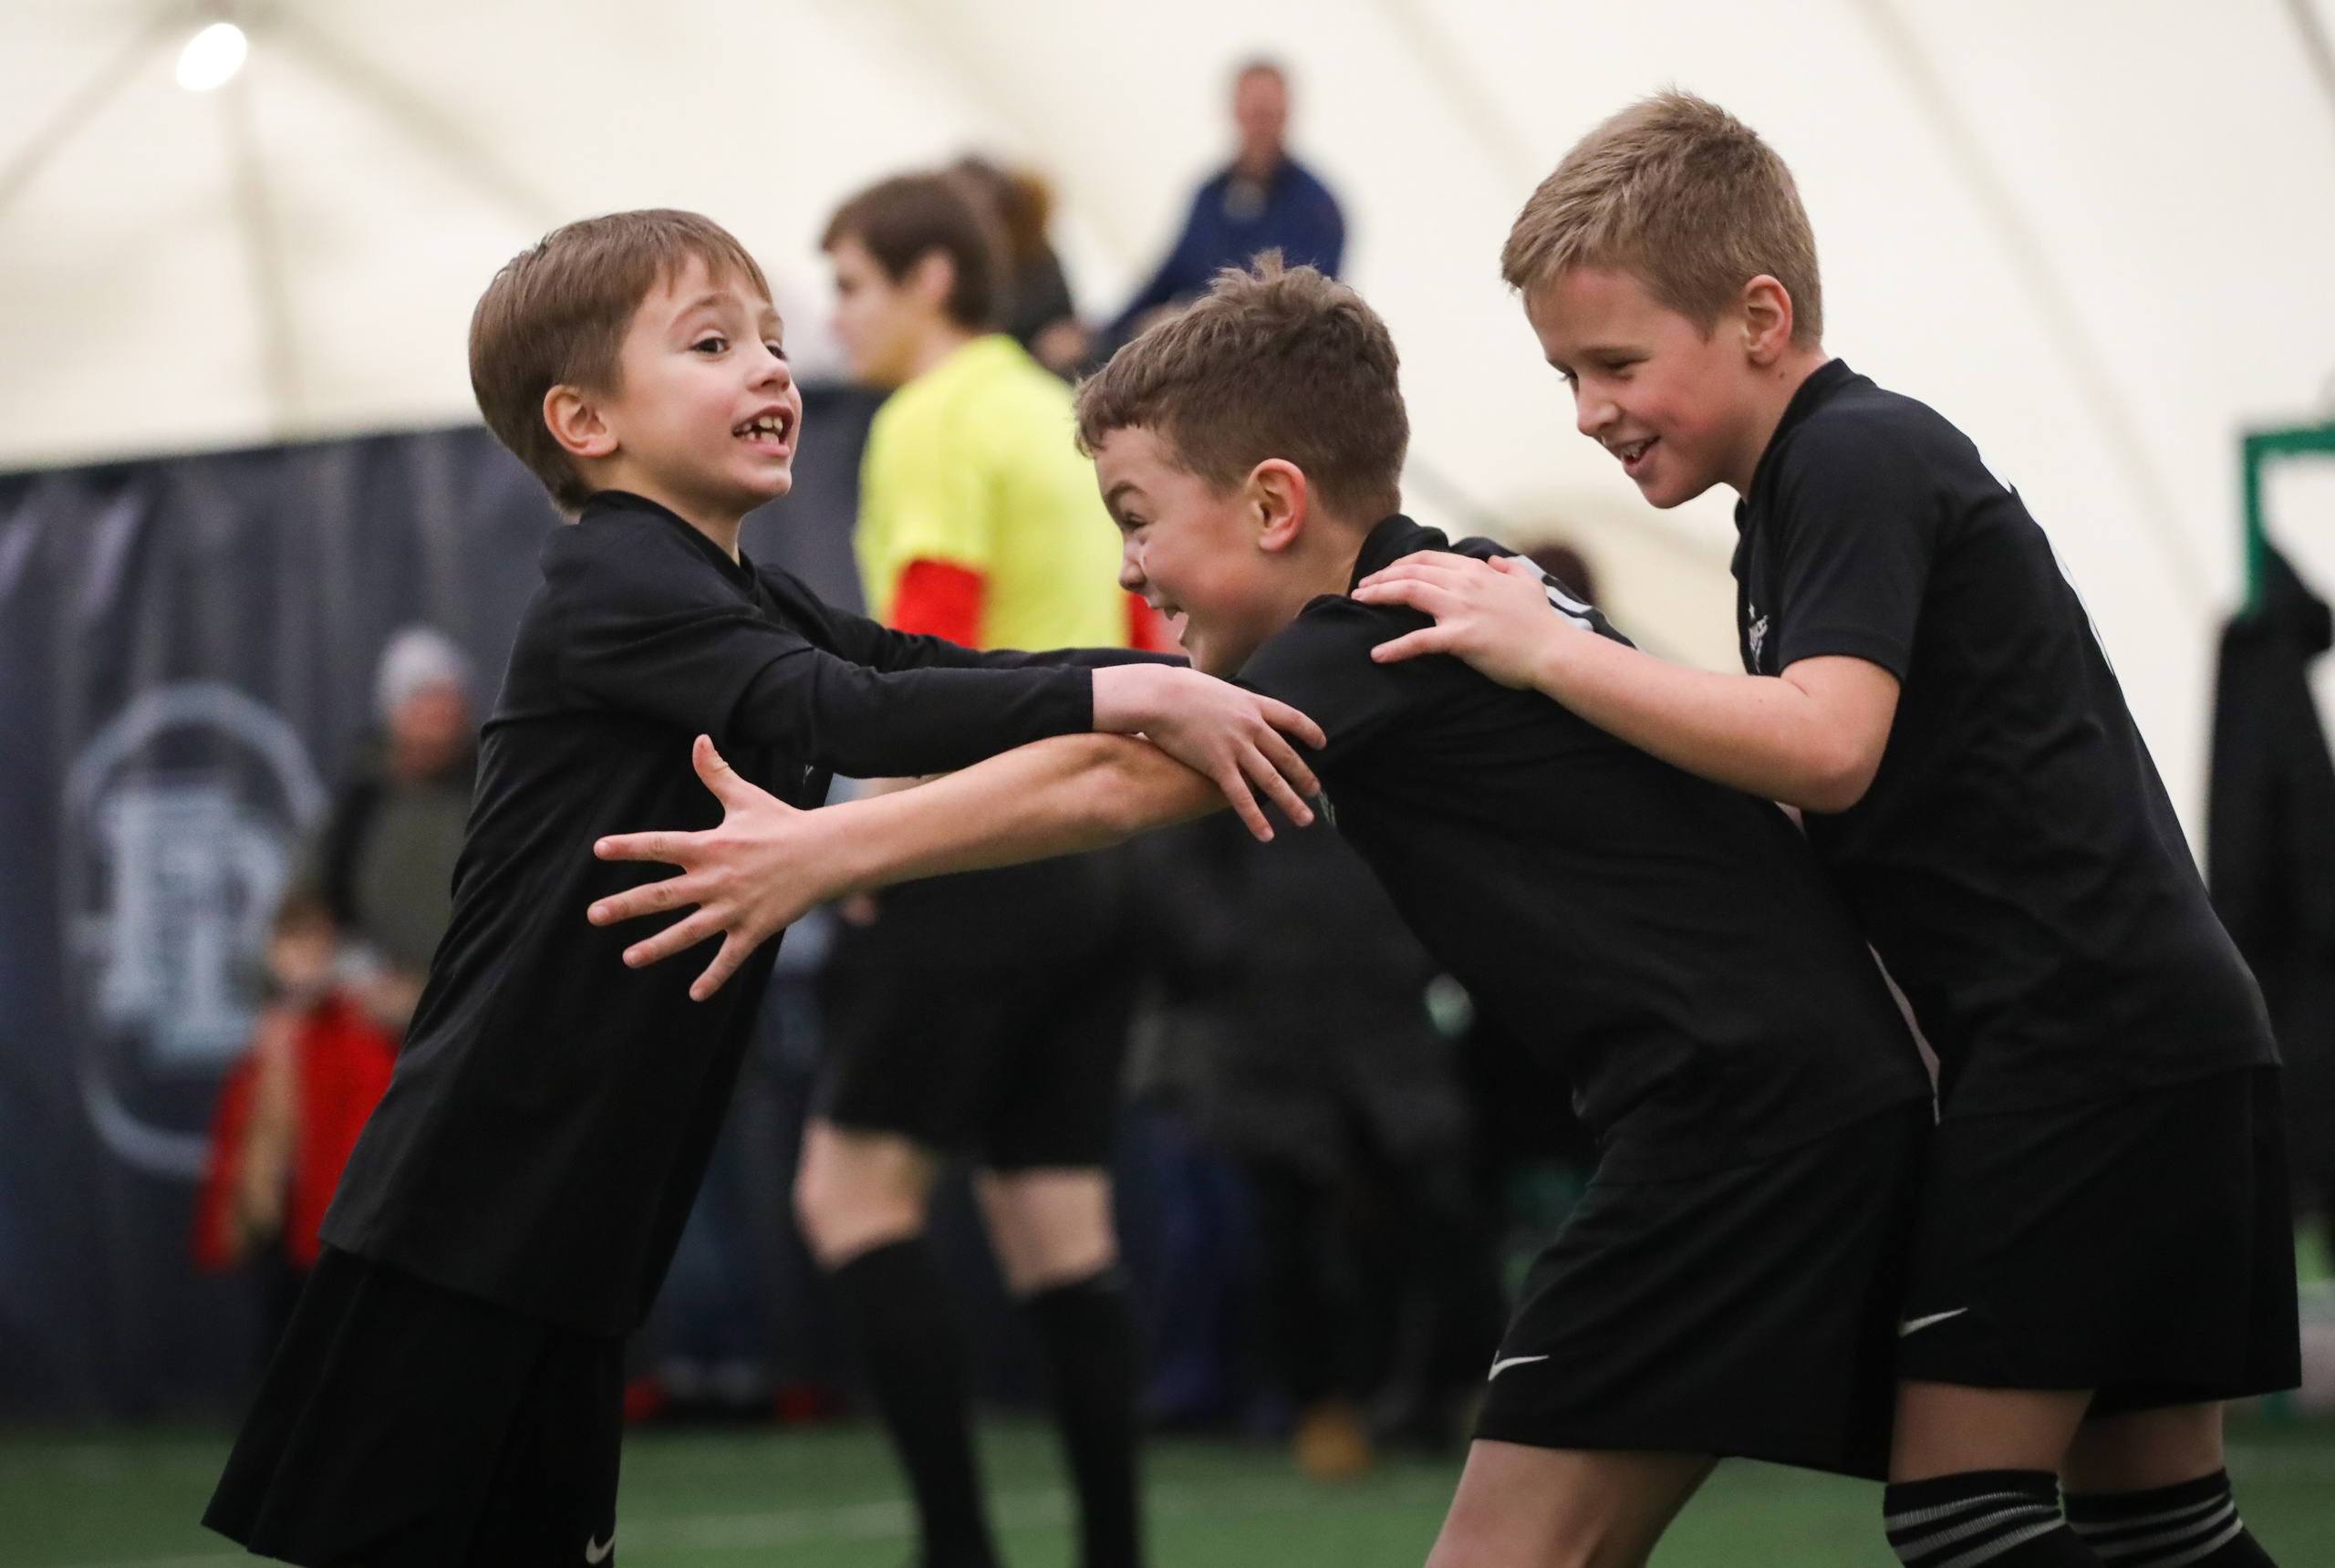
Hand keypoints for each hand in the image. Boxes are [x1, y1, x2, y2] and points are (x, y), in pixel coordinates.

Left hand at [588, 736, 838, 1000]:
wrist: (826, 853)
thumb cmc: (782, 823)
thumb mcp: (746, 797)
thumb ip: (716, 773)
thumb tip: (699, 739)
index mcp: (710, 846)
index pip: (662, 845)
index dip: (630, 847)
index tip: (600, 850)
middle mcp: (717, 878)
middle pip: (663, 894)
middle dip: (626, 905)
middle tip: (594, 915)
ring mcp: (735, 907)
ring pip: (689, 931)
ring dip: (658, 947)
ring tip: (630, 959)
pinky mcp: (755, 928)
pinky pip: (730, 956)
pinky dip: (714, 977)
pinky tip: (695, 994)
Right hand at [1091, 663, 1325, 840]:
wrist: (1159, 694)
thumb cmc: (1175, 687)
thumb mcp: (1211, 687)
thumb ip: (1225, 699)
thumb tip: (1222, 700)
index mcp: (1251, 703)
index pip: (1291, 717)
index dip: (1309, 731)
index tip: (1321, 743)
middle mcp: (1251, 726)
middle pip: (1286, 754)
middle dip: (1303, 775)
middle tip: (1316, 791)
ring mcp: (1237, 746)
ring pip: (1272, 780)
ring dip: (1290, 802)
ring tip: (1305, 820)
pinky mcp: (1218, 765)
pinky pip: (1242, 796)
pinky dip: (1255, 818)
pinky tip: (1267, 835)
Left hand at [1350, 553, 1579, 687]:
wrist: (1554, 650)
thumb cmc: (1541, 622)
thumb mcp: (1528, 584)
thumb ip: (1508, 569)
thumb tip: (1494, 561)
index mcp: (1476, 571)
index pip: (1428, 559)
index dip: (1400, 564)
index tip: (1384, 573)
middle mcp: (1465, 584)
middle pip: (1411, 571)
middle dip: (1381, 577)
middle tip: (1361, 588)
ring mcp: (1461, 609)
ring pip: (1408, 592)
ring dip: (1378, 595)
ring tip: (1359, 603)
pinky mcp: (1461, 638)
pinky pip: (1419, 641)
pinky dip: (1395, 648)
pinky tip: (1377, 655)